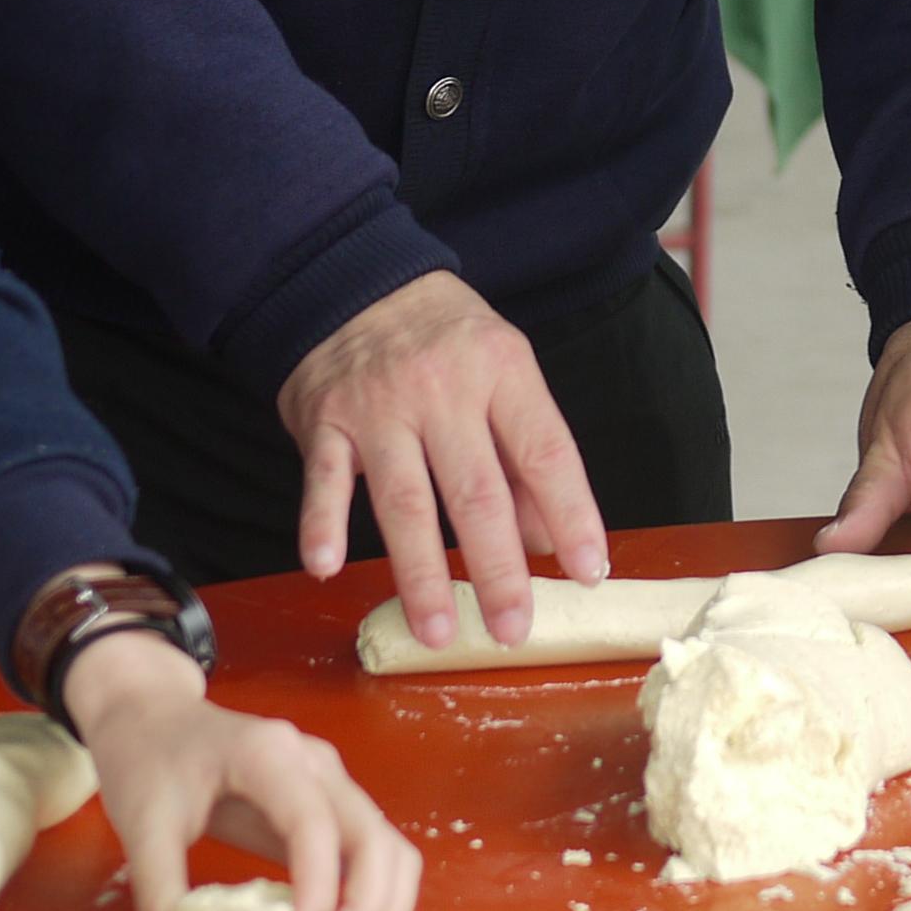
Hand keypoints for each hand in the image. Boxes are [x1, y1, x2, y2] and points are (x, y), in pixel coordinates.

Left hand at [62, 631, 423, 910]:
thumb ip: (155, 886)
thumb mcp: (141, 821)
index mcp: (269, 755)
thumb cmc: (150, 761)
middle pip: (374, 839)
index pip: (315, 823)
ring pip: (391, 851)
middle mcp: (317, 765)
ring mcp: (333, 784)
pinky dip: (375, 903)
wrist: (156, 720)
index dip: (320, 887)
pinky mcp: (334, 809)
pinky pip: (377, 857)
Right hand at [280, 272, 611, 649]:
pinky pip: (322, 480)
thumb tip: (546, 542)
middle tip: (511, 630)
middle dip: (497, 569)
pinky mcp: (324, 421)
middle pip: (476, 491)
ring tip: (438, 631)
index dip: (571, 515)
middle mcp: (442, 389)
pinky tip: (326, 569)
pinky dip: (321, 525)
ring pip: (404, 500)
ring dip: (420, 573)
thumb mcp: (502, 370)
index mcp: (502, 371)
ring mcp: (379, 407)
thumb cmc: (443, 339)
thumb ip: (524, 453)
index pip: (546, 452)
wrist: (351, 279)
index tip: (589, 572)